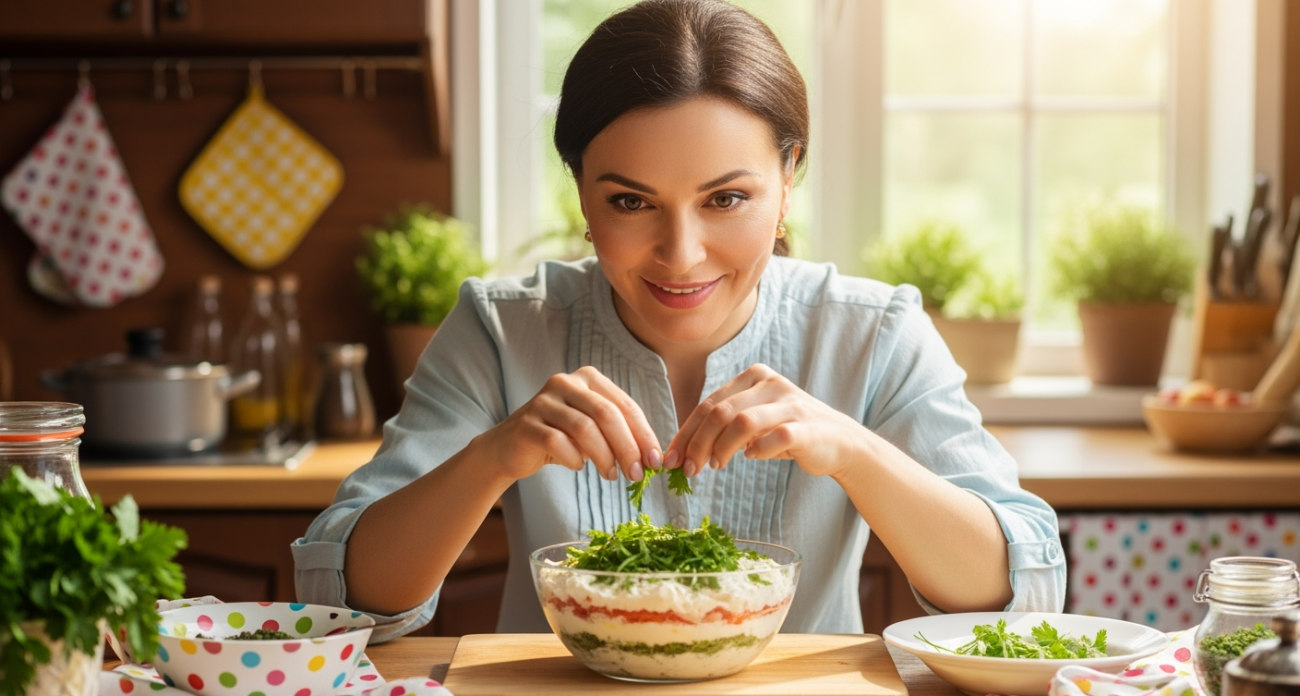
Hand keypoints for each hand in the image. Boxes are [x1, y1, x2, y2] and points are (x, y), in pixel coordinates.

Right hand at [474, 366, 661, 484]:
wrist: (509, 449)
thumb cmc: (559, 439)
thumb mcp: (592, 431)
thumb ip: (618, 435)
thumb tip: (652, 458)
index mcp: (587, 378)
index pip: (624, 405)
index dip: (644, 435)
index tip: (656, 462)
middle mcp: (565, 382)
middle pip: (607, 414)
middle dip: (628, 447)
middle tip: (637, 474)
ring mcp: (543, 401)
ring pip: (584, 428)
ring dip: (604, 457)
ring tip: (612, 476)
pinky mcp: (526, 424)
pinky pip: (557, 442)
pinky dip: (574, 458)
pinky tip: (578, 467)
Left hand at [666, 363, 862, 478]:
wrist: (841, 442)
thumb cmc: (790, 433)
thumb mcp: (755, 422)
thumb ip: (724, 427)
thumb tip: (684, 452)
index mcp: (754, 377)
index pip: (709, 404)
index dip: (686, 433)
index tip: (672, 459)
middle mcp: (771, 384)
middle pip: (720, 412)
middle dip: (697, 443)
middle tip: (688, 470)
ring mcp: (790, 404)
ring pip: (742, 422)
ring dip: (721, 448)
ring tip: (714, 466)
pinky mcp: (807, 427)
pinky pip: (775, 438)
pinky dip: (757, 451)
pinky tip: (751, 458)